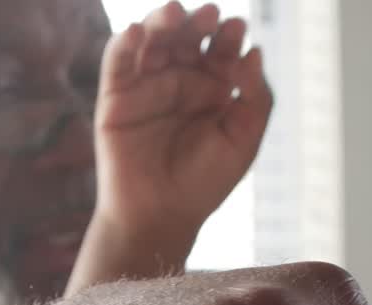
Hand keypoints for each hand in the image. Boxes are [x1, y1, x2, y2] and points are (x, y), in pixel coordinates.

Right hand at [70, 2, 270, 293]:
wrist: (160, 217)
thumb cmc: (204, 183)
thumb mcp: (243, 141)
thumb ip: (256, 98)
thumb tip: (256, 51)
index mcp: (213, 88)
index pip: (222, 49)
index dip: (229, 35)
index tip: (236, 29)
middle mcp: (180, 81)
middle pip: (187, 36)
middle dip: (199, 21)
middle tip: (210, 14)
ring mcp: (146, 86)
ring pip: (152, 40)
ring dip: (162, 21)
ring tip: (174, 11)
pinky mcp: (115, 98)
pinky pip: (117, 63)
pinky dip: (123, 44)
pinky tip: (136, 31)